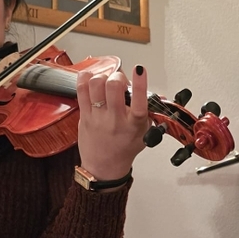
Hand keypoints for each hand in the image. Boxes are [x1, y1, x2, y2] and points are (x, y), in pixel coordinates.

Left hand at [75, 65, 148, 180]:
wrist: (104, 168)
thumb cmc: (124, 149)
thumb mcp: (144, 134)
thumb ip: (150, 114)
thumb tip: (157, 96)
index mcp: (133, 124)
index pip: (139, 102)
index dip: (140, 83)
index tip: (140, 69)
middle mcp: (115, 120)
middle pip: (113, 86)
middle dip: (118, 76)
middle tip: (120, 80)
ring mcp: (97, 117)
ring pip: (95, 84)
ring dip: (102, 76)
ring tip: (106, 81)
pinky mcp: (84, 116)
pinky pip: (81, 90)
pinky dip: (86, 78)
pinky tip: (92, 78)